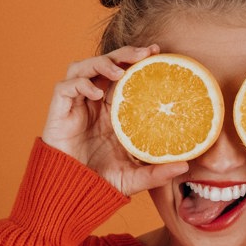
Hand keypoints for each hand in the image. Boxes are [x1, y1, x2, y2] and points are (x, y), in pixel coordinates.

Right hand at [42, 45, 187, 194]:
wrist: (72, 193)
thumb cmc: (102, 182)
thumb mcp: (135, 177)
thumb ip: (158, 172)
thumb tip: (186, 166)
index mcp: (114, 111)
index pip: (125, 75)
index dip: (138, 60)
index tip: (157, 53)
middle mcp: (95, 103)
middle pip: (107, 64)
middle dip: (124, 53)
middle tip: (146, 53)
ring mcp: (77, 105)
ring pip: (84, 67)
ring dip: (102, 63)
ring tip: (120, 71)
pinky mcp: (59, 111)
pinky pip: (66, 87)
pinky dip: (81, 84)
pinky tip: (96, 94)